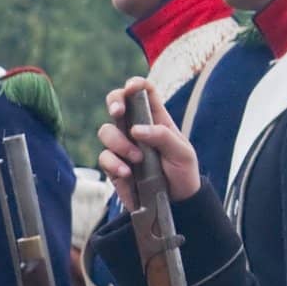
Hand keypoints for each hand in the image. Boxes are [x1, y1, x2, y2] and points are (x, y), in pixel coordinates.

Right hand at [98, 78, 200, 207]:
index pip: (145, 93)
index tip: (132, 86)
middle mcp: (137, 128)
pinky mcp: (114, 166)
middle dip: (114, 102)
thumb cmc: (183, 171)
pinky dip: (113, 163)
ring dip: (119, 143)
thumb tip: (137, 129)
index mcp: (157, 119)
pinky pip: (104, 158)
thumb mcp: (182, 152)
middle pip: (117, 104)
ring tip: (137, 158)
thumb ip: (163, 137)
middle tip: (118, 112)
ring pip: (106, 131)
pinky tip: (128, 173)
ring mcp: (123, 146)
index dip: (137, 84)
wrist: (176, 201)